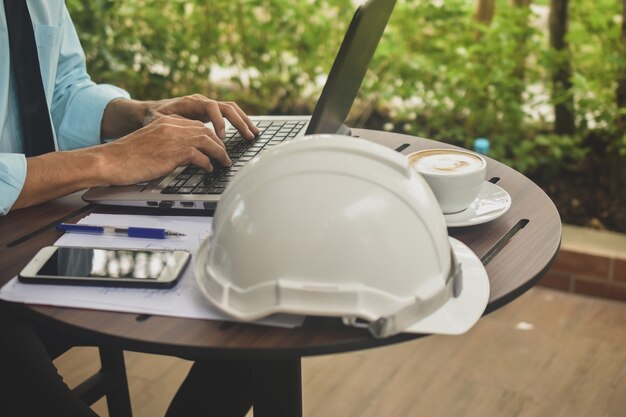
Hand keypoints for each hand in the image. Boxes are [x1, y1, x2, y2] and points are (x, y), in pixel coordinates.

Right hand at [98, 115, 231, 184]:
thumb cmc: (128, 157)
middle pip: (206, 130)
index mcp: (166, 121)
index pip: (196, 124)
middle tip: (225, 155)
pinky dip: (207, 164)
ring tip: (224, 162)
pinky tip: (208, 169)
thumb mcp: (152, 143)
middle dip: (220, 143)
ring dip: (219, 153)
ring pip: (208, 141)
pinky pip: (200, 156)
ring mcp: (174, 137)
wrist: (111, 160)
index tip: (217, 144)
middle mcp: (172, 126)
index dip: (210, 135)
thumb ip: (169, 143)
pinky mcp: (175, 152)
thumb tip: (188, 156)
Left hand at [144, 94, 259, 139]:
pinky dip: (240, 121)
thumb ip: (173, 124)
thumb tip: (186, 132)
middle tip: (248, 137)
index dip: (218, 122)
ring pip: (232, 109)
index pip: (211, 107)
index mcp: (191, 102)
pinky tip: (248, 131)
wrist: (152, 110)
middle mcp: (202, 101)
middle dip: (240, 122)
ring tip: (254, 134)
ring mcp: (208, 105)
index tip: (222, 137)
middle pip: (227, 107)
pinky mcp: (211, 112)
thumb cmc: (154, 117)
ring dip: (244, 121)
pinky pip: (229, 114)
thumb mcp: (159, 121)